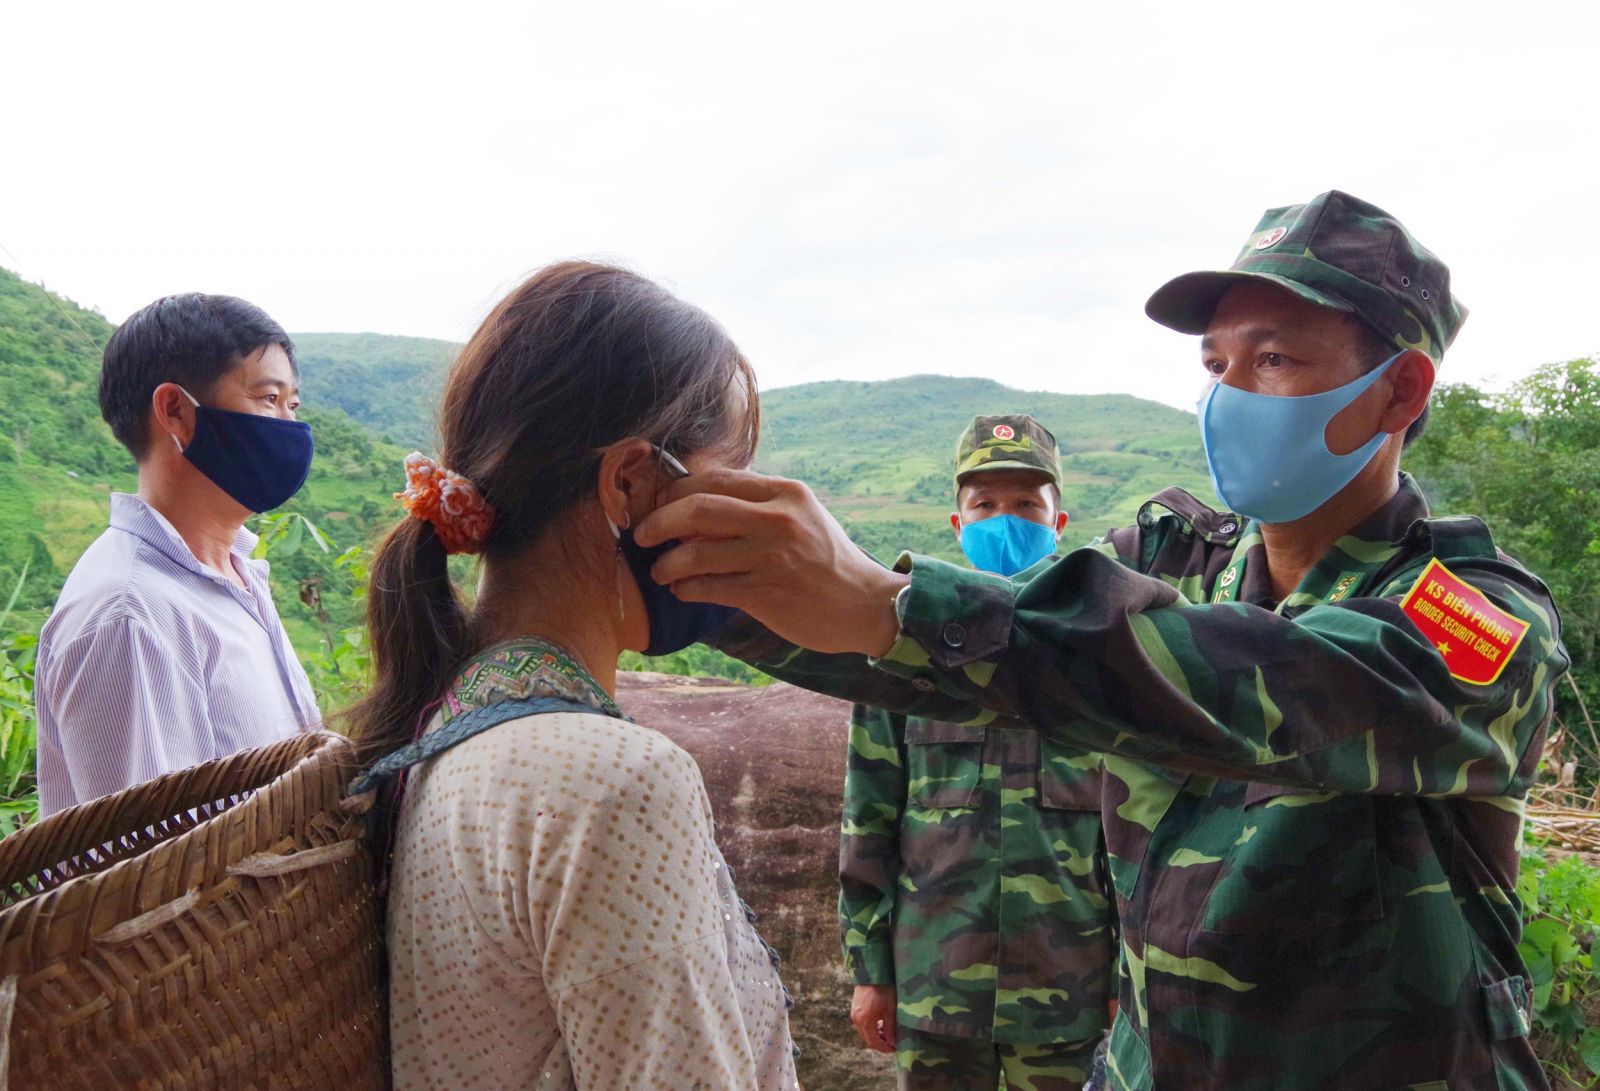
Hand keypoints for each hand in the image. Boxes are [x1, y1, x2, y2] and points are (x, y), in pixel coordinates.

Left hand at [635, 469, 908, 655]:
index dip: (679, 490)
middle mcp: (778, 520)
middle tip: (643, 534)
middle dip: (660, 521)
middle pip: (699, 508)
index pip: (717, 479)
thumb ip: (758, 506)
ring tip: (661, 571)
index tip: (662, 504)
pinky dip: (686, 588)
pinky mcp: (766, 594)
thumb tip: (700, 504)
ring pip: (697, 551)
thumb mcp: (802, 517)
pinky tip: (683, 590)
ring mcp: (772, 557)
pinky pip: (708, 586)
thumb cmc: (827, 560)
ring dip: (667, 563)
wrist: (866, 604)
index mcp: (786, 493)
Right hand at [850, 984, 897, 1052]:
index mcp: (865, 1022)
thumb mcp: (890, 1010)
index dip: (885, 1048)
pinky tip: (881, 1022)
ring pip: (865, 1031)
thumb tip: (892, 1043)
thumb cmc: (883, 989)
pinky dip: (871, 1027)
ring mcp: (854, 1013)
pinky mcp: (855, 1007)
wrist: (872, 971)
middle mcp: (857, 1019)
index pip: (874, 1043)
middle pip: (868, 1039)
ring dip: (876, 1034)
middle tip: (893, 1042)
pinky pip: (862, 1023)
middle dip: (881, 1043)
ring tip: (888, 1031)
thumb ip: (890, 1029)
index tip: (895, 1048)